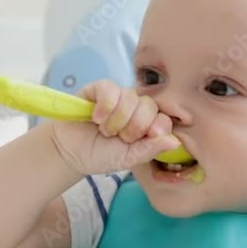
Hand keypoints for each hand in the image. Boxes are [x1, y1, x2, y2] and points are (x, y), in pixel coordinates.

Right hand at [50, 80, 179, 174]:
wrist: (70, 152)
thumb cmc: (101, 155)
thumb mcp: (128, 158)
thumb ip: (151, 149)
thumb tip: (175, 142)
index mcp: (148, 124)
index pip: (164, 118)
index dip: (156, 128)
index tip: (143, 138)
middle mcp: (136, 107)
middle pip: (149, 106)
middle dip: (133, 127)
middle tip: (118, 138)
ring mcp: (119, 96)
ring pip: (130, 98)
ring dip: (116, 120)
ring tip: (104, 130)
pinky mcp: (100, 89)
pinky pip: (110, 89)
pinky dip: (105, 106)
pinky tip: (96, 118)